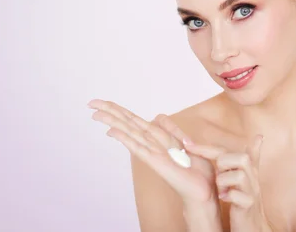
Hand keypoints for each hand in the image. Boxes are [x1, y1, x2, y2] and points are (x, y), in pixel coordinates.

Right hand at [88, 99, 217, 202]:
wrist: (204, 192)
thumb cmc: (197, 172)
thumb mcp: (188, 143)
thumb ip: (173, 130)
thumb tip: (158, 117)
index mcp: (159, 138)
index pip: (135, 120)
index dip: (120, 111)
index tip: (103, 103)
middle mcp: (151, 144)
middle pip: (128, 123)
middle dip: (110, 112)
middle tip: (91, 103)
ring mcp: (152, 153)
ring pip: (129, 132)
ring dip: (113, 122)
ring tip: (95, 113)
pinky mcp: (156, 162)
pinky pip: (138, 148)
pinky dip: (125, 139)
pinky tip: (112, 131)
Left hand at [186, 135, 271, 231]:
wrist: (253, 227)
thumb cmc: (244, 201)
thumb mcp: (243, 179)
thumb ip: (246, 159)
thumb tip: (257, 137)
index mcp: (248, 170)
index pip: (228, 151)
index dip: (207, 148)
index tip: (188, 146)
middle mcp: (252, 179)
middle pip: (242, 158)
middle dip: (223, 163)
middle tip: (217, 175)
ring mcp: (252, 192)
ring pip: (240, 175)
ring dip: (224, 180)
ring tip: (221, 190)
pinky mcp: (248, 206)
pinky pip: (239, 196)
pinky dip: (229, 196)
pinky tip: (224, 198)